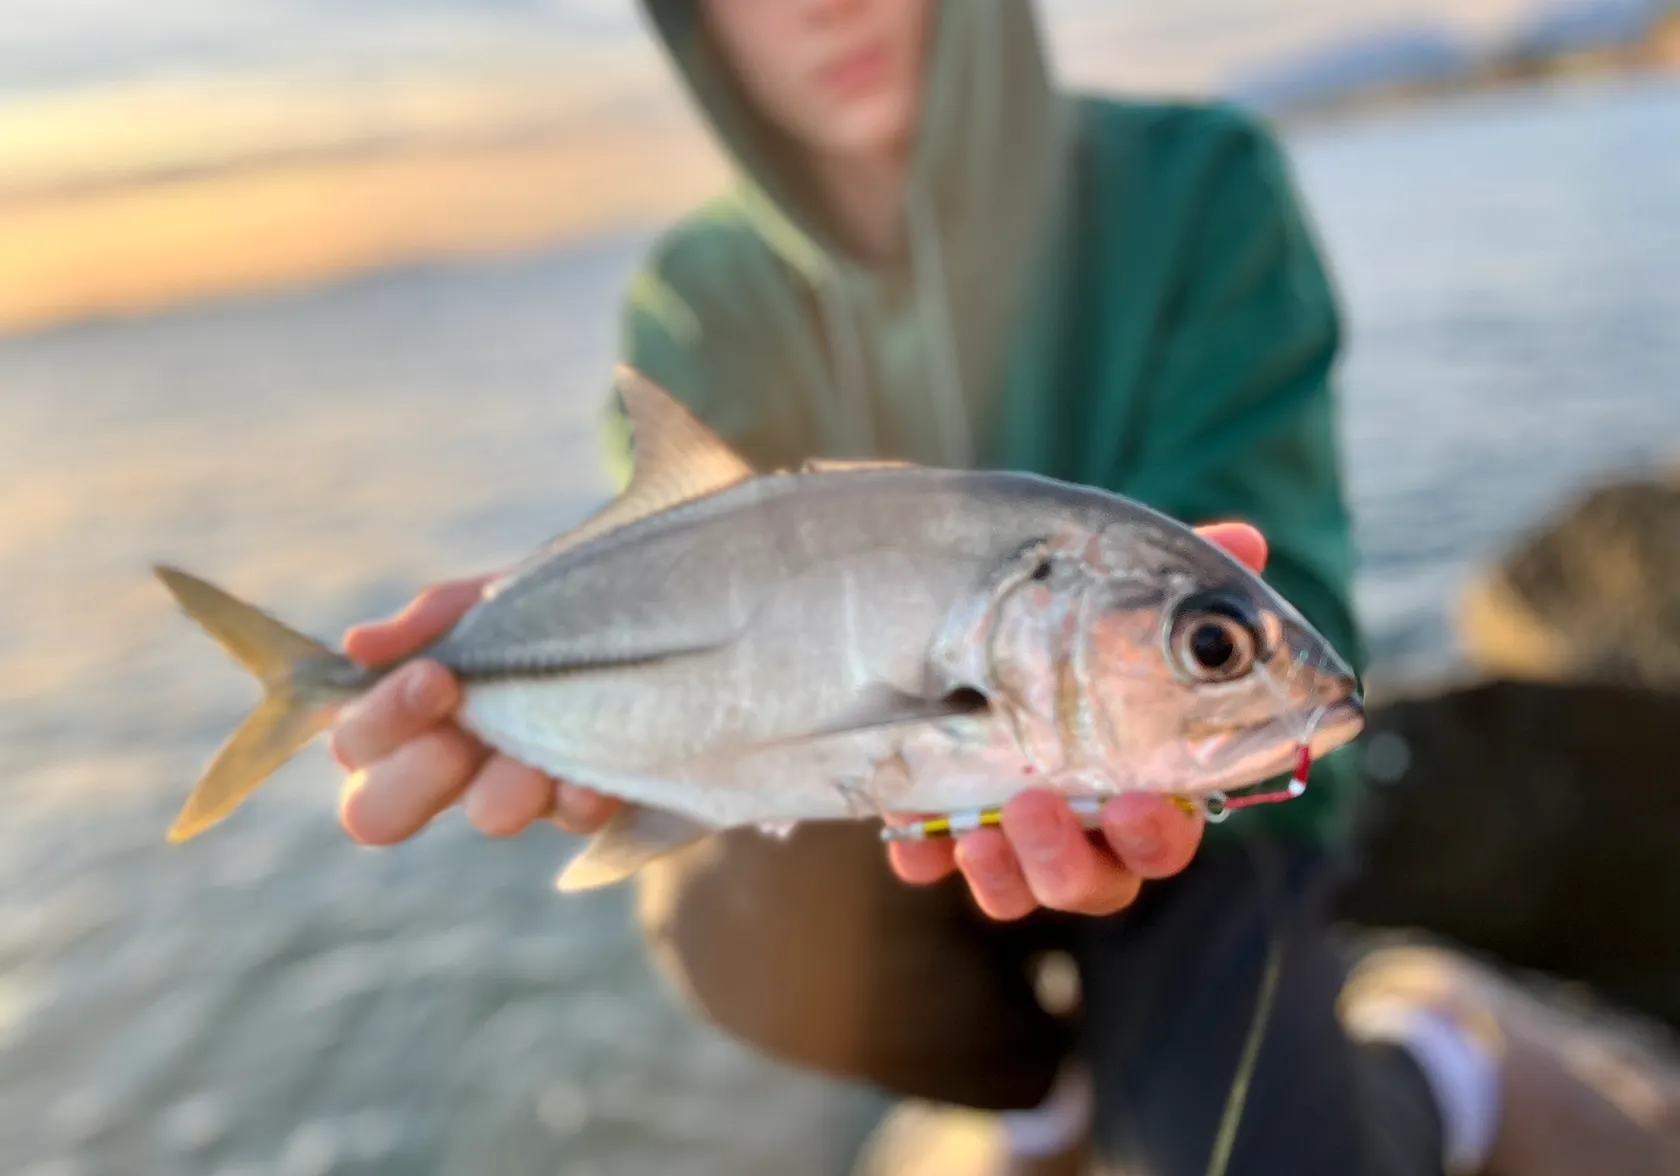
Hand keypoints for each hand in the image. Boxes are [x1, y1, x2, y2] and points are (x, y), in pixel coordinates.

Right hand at [331, 573, 621, 844]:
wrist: (642, 612)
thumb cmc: (543, 605)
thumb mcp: (488, 599)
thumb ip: (430, 620)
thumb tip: (357, 645)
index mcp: (405, 714)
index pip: (355, 745)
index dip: (383, 722)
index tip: (436, 678)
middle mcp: (446, 763)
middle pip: (378, 812)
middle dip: (419, 775)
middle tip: (460, 740)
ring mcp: (514, 788)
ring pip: (487, 817)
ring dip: (505, 789)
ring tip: (533, 765)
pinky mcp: (580, 800)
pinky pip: (573, 816)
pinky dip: (579, 795)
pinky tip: (589, 781)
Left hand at [886, 521, 1268, 920]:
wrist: (982, 609)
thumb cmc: (1085, 617)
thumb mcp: (1126, 590)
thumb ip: (1181, 582)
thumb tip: (1247, 541)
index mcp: (1141, 780)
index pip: (1167, 833)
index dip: (1156, 832)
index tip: (1135, 803)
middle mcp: (1084, 824)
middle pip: (1098, 883)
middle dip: (1070, 859)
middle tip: (1035, 806)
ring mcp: (1012, 832)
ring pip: (1023, 889)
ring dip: (1006, 872)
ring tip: (978, 830)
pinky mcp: (943, 820)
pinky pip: (934, 860)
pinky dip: (925, 854)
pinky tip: (913, 840)